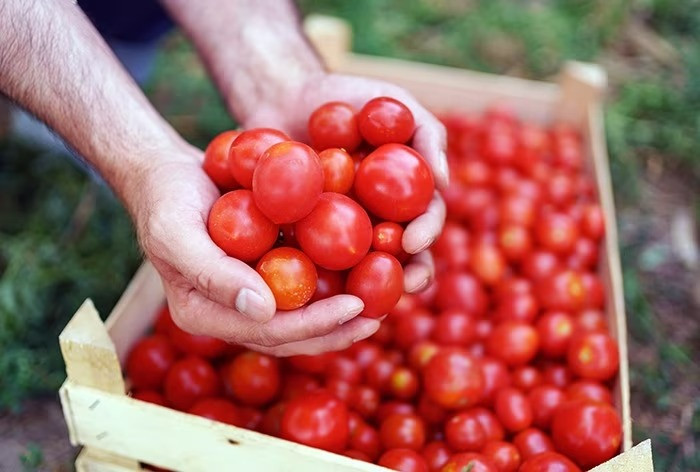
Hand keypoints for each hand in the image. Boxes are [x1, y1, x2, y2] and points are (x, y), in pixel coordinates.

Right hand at [132, 143, 379, 355]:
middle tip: (377, 318)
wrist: (167, 173)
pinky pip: (300, 285)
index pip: (266, 332)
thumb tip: (265, 310)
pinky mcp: (263, 272)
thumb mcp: (177, 232)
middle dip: (335, 330)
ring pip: (299, 316)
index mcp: (205, 315)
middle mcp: (230, 312)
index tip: (355, 307)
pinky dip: (331, 283)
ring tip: (380, 306)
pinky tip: (364, 273)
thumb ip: (213, 274)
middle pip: (289, 335)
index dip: (313, 325)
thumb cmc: (165, 199)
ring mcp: (248, 294)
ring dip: (339, 316)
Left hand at [243, 72, 447, 292]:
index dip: (425, 234)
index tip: (413, 241)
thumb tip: (444, 179)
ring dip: (367, 288)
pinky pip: (311, 260)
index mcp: (405, 196)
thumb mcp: (392, 101)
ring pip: (360, 268)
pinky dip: (315, 276)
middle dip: (407, 274)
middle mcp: (379, 218)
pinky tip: (310, 291)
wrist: (285, 95)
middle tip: (402, 285)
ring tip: (362, 301)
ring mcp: (342, 231)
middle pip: (400, 256)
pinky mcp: (304, 236)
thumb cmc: (347, 95)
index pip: (424, 220)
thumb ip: (426, 133)